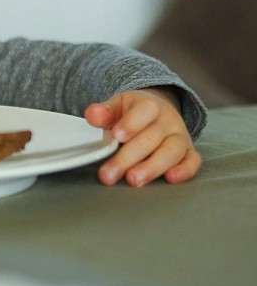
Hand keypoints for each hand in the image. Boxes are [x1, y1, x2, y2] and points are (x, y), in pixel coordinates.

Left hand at [84, 88, 201, 186]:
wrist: (155, 113)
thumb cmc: (130, 113)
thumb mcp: (116, 107)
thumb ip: (104, 112)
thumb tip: (92, 115)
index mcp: (150, 105)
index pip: (144, 111)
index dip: (131, 123)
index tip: (117, 135)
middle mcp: (168, 121)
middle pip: (151, 139)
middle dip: (129, 157)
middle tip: (110, 173)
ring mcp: (180, 137)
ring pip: (171, 152)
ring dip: (152, 167)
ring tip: (133, 180)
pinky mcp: (188, 153)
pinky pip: (192, 161)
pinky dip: (185, 170)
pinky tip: (170, 179)